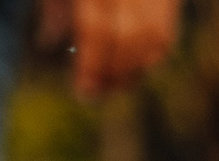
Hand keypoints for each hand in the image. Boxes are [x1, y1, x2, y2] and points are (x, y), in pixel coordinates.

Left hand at [37, 0, 182, 97]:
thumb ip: (55, 4)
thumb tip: (50, 40)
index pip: (96, 29)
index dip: (92, 66)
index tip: (84, 92)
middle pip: (129, 37)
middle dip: (115, 74)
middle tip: (100, 94)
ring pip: (155, 35)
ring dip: (138, 69)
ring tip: (119, 85)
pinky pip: (168, 28)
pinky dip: (156, 52)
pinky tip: (139, 66)